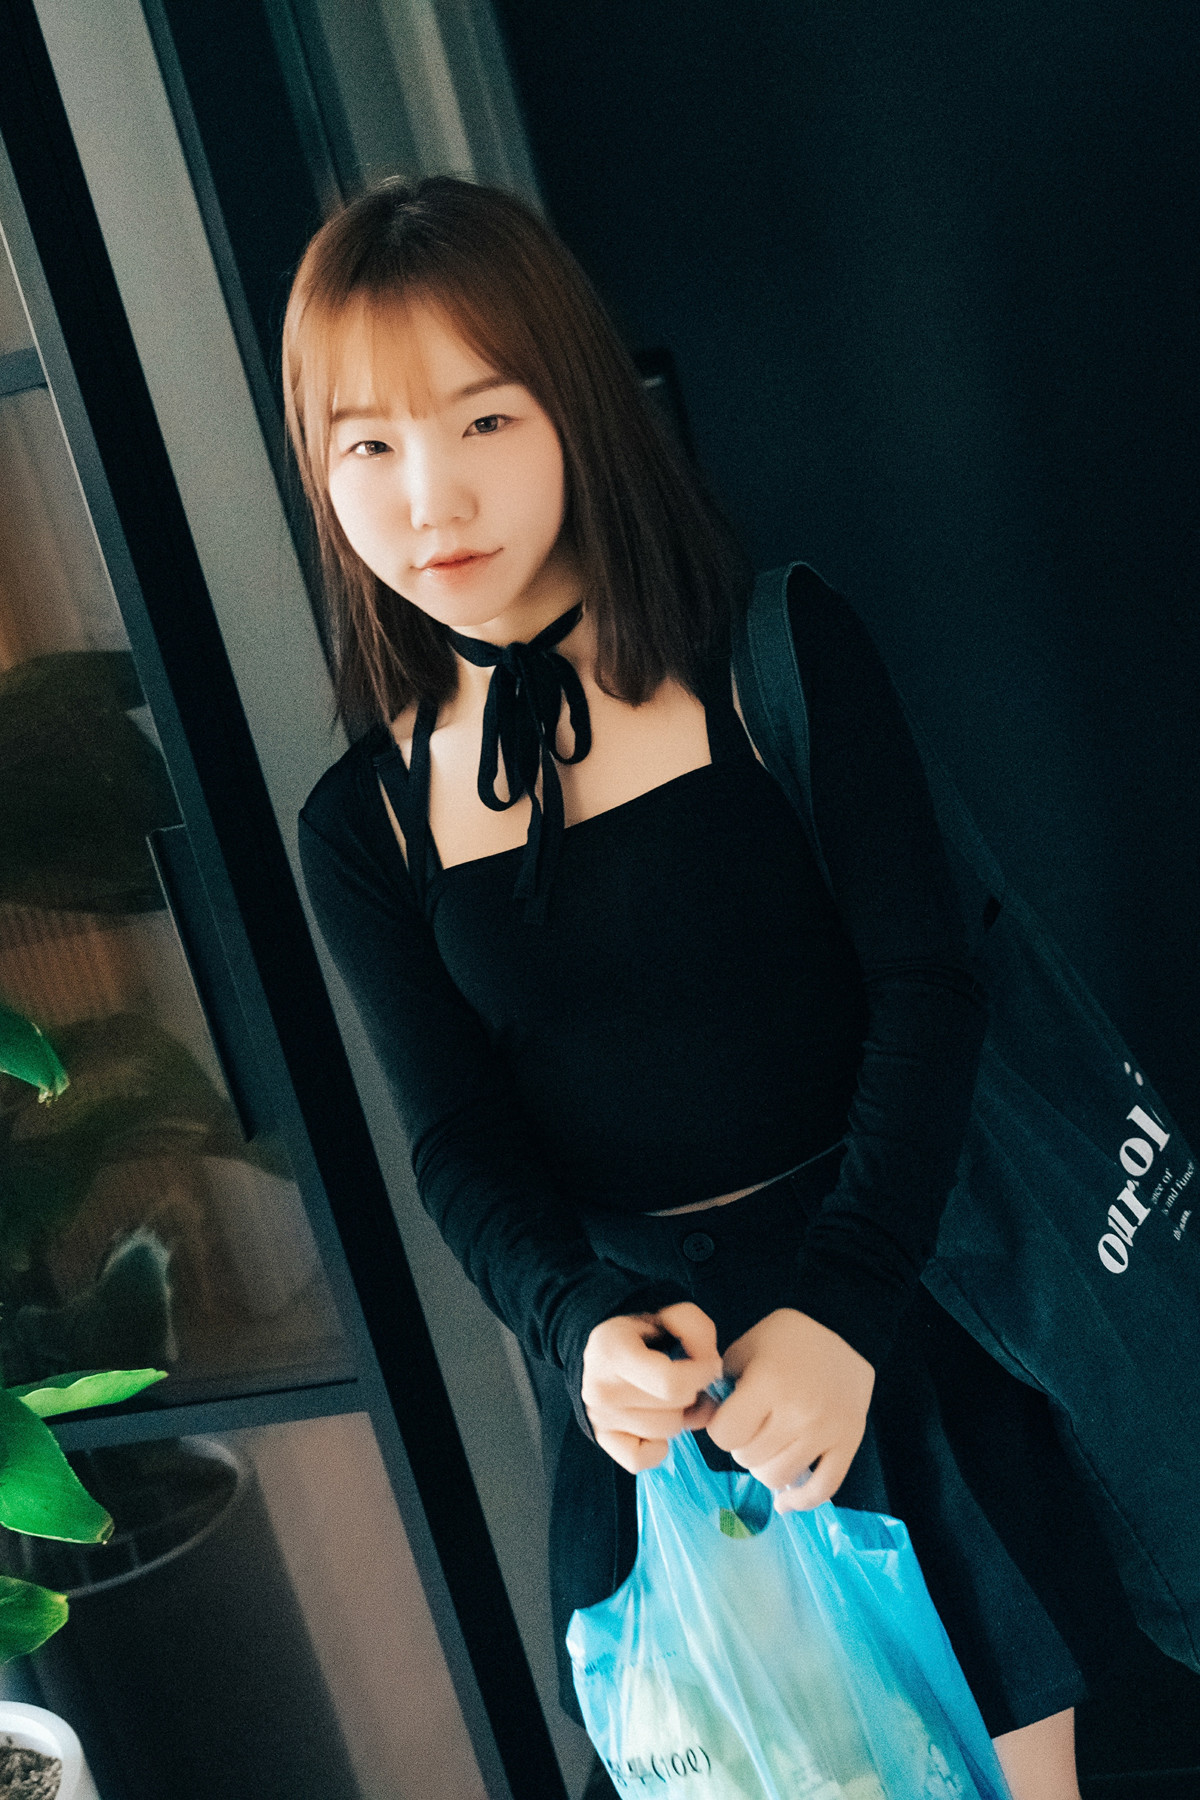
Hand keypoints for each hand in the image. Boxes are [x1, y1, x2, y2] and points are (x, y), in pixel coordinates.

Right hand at [582, 1301, 723, 1472]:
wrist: (604, 1350)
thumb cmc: (643, 1335)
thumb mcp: (671, 1315)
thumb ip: (697, 1329)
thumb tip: (710, 1366)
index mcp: (612, 1351)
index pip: (672, 1383)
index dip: (702, 1376)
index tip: (708, 1365)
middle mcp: (601, 1389)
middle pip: (673, 1410)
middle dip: (690, 1394)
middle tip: (685, 1378)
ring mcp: (599, 1418)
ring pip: (665, 1433)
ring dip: (677, 1417)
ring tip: (669, 1397)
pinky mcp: (602, 1440)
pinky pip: (643, 1459)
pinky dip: (656, 1446)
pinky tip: (656, 1422)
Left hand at [705, 1308, 874, 1511]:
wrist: (845, 1333)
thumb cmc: (788, 1339)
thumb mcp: (747, 1348)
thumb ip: (721, 1385)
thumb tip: (699, 1421)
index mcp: (768, 1383)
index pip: (725, 1435)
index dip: (721, 1428)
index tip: (729, 1416)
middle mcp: (798, 1412)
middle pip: (749, 1459)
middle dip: (742, 1446)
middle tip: (753, 1426)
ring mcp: (825, 1431)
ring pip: (778, 1478)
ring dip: (765, 1467)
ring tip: (768, 1447)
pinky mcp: (849, 1444)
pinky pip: (821, 1490)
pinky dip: (800, 1502)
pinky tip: (785, 1501)